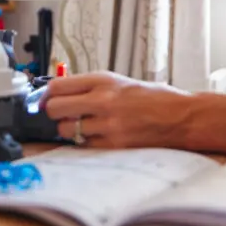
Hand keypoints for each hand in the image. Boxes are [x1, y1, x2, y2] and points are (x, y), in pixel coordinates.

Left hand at [43, 71, 190, 148]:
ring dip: (70, 129)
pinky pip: (84, 145)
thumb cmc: (153, 98)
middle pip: (55, 108)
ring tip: (83, 125)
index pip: (58, 85)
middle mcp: (103, 100)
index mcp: (104, 80)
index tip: (44, 98)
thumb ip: (91, 87)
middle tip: (60, 113)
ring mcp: (107, 124)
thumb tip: (59, 93)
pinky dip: (86, 141)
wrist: (180, 117)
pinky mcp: (113, 145)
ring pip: (67, 130)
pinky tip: (98, 135)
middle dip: (53, 112)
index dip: (46, 93)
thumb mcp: (120, 82)